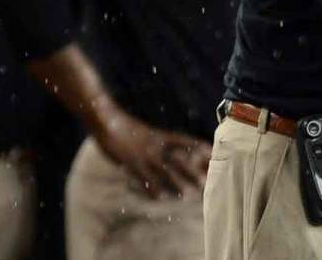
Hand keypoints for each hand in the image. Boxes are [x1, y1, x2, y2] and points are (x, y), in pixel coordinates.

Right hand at [94, 108, 212, 198]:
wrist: (109, 122)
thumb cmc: (127, 128)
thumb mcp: (147, 132)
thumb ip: (159, 141)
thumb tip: (171, 149)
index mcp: (161, 136)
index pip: (185, 141)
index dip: (199, 147)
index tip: (212, 154)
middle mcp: (156, 146)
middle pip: (178, 159)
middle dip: (192, 171)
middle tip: (205, 182)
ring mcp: (145, 155)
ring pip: (164, 172)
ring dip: (176, 184)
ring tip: (187, 195)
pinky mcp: (132, 163)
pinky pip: (144, 178)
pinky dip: (152, 189)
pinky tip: (158, 198)